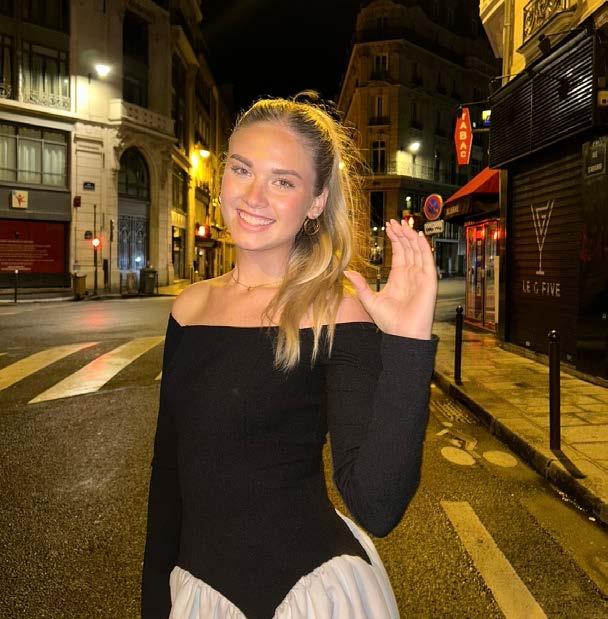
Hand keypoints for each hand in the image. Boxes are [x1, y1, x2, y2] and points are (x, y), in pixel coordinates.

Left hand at [344, 219, 436, 338]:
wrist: (402, 334)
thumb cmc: (389, 321)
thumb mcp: (370, 300)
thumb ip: (360, 284)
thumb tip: (347, 271)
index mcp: (399, 277)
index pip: (398, 252)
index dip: (394, 238)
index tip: (388, 226)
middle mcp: (411, 274)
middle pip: (408, 248)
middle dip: (402, 233)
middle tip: (394, 220)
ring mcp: (421, 276)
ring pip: (417, 250)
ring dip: (411, 236)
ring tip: (403, 224)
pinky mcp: (429, 281)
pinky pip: (428, 260)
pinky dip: (424, 247)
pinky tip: (417, 236)